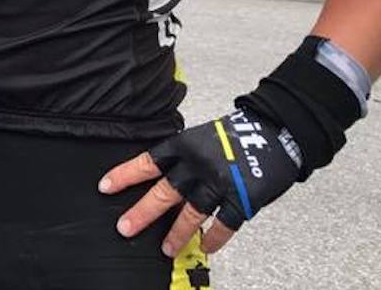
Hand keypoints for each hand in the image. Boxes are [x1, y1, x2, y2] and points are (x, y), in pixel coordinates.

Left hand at [99, 107, 301, 256]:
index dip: (125, 174)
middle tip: (125, 227)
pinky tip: (207, 247)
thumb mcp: (202, 137)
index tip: (104, 186)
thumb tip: (161, 181)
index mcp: (184, 145)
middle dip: (142, 212)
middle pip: (164, 192)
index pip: (148, 162)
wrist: (275, 131)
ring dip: (177, 233)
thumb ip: (183, 158)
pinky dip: (214, 237)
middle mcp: (197, 165)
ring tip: (166, 249)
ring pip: (191, 213)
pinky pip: (223, 224)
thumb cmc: (236, 134)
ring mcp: (219, 183)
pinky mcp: (242, 199)